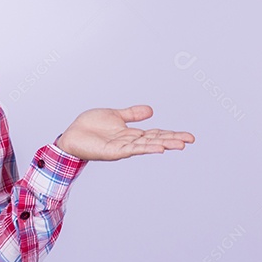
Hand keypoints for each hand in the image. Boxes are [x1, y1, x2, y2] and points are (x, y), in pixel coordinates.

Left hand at [55, 105, 194, 160]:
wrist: (71, 135)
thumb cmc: (90, 127)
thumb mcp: (115, 115)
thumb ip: (132, 114)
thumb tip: (151, 110)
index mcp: (131, 133)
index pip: (156, 133)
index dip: (171, 134)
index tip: (188, 136)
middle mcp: (129, 141)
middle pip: (155, 139)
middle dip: (172, 139)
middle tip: (190, 140)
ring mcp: (122, 147)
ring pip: (146, 145)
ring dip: (163, 144)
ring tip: (179, 144)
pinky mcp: (113, 151)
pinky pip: (132, 149)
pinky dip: (145, 148)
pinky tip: (158, 148)